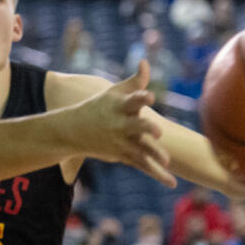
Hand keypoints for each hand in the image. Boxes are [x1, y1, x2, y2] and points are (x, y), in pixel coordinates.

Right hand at [69, 62, 174, 186]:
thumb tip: (145, 61)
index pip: (132, 100)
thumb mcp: (114, 92)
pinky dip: (158, 175)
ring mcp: (122, 141)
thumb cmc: (100, 107)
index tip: (150, 96)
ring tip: (166, 161)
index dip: (141, 97)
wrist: (73, 130)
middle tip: (157, 131)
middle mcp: (121, 124)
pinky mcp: (124, 154)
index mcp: (120, 106)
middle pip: (136, 126)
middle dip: (146, 128)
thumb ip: (135, 81)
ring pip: (141, 149)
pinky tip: (172, 183)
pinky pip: (144, 165)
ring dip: (153, 154)